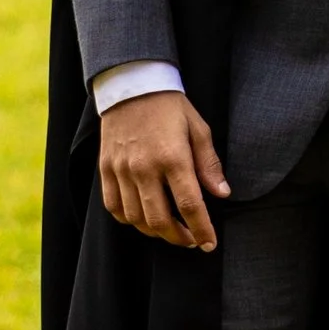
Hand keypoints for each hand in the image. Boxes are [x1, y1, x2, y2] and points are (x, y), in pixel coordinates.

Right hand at [98, 90, 229, 249]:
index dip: (201, 229)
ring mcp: (122, 170)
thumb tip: (222, 194)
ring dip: (155, 232)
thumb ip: (209, 164)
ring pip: (136, 218)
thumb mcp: (198, 128)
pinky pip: (114, 207)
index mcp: (173, 157)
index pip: (189, 205)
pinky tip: (143, 218)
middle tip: (191, 240)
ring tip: (170, 230)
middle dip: (179, 237)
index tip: (209, 243)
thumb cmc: (170, 107)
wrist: (132, 86)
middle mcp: (145, 168)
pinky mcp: (106, 169)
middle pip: (160, 220)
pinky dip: (129, 220)